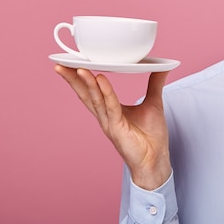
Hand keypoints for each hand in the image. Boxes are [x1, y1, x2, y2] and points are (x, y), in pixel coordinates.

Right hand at [55, 65, 171, 189]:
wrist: (156, 159)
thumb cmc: (151, 136)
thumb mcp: (153, 103)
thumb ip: (154, 84)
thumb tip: (161, 67)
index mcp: (110, 110)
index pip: (91, 91)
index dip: (81, 78)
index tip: (72, 63)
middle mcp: (105, 116)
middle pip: (85, 94)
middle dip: (72, 79)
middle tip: (61, 63)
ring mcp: (109, 123)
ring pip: (95, 99)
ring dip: (86, 83)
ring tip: (80, 68)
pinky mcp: (117, 128)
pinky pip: (110, 107)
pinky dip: (105, 92)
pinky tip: (100, 80)